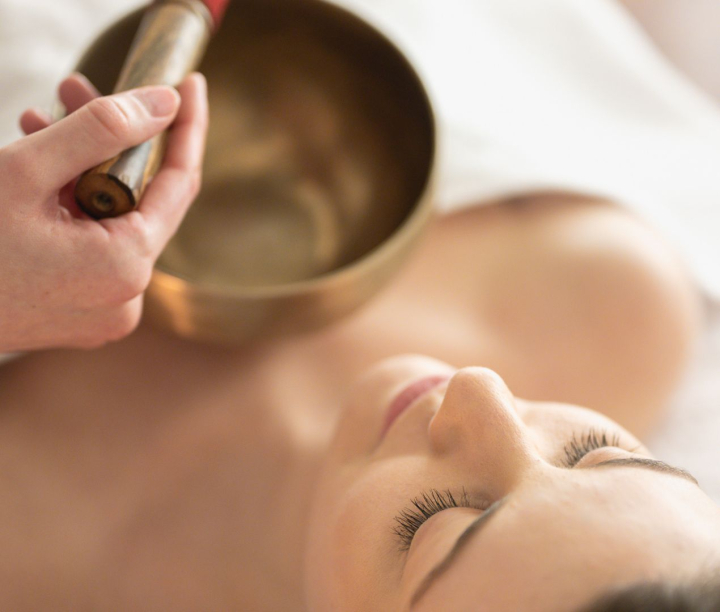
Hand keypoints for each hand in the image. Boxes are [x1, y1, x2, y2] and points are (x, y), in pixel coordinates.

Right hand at [0, 72, 207, 351]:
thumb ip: (101, 131)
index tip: (190, 85)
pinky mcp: (82, 312)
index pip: (179, 183)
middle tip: (79, 88)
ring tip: (39, 122)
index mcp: (125, 267)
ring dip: (82, 168)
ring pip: (113, 220)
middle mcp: (126, 297)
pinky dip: (73, 206)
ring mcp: (104, 309)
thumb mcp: (26, 172)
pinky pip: (94, 246)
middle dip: (113, 140)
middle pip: (141, 199)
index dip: (188, 128)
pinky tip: (37, 169)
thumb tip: (164, 104)